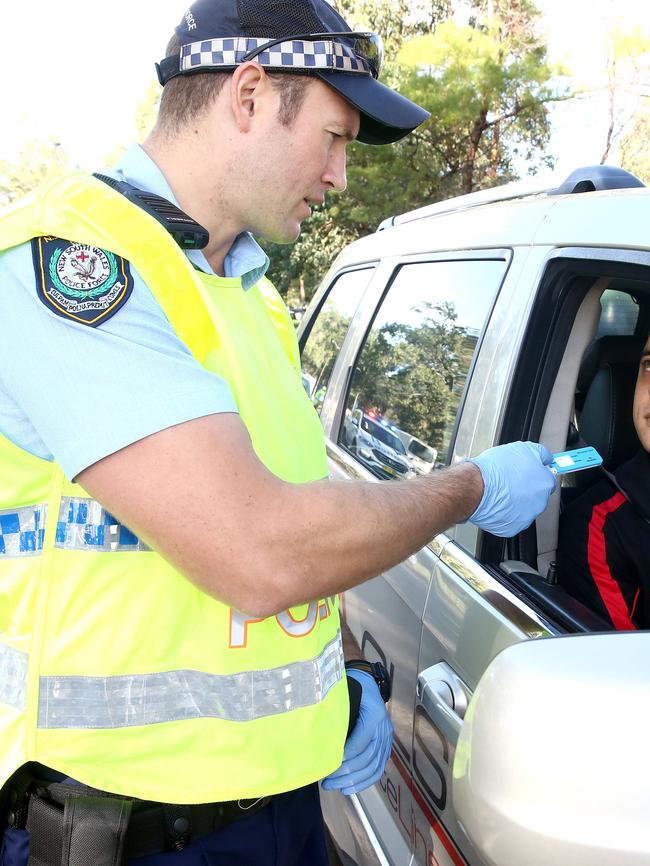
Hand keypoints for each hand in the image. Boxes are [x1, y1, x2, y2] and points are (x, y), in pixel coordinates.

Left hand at [321, 670, 392, 795]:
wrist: (368, 683)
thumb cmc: (353, 688)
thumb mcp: (345, 695)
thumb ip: (338, 714)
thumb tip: (322, 736)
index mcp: (374, 715)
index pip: (361, 741)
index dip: (346, 754)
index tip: (329, 762)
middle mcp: (384, 729)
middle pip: (367, 757)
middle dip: (346, 772)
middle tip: (327, 780)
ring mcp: (386, 739)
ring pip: (373, 767)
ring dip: (353, 781)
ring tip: (334, 785)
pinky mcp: (384, 747)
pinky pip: (378, 769)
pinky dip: (364, 782)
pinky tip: (349, 788)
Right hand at [468, 441, 555, 536]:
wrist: (475, 488)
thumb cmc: (495, 470)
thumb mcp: (522, 449)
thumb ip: (540, 453)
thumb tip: (546, 457)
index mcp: (545, 483)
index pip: (549, 479)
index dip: (537, 474)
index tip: (532, 472)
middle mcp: (540, 503)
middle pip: (537, 495)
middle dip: (526, 488)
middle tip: (510, 480)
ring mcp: (526, 517)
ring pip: (524, 508)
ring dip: (515, 501)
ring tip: (500, 490)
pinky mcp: (512, 528)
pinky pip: (511, 519)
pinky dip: (505, 512)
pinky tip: (496, 503)